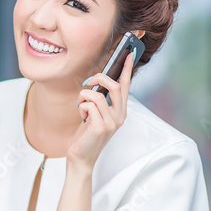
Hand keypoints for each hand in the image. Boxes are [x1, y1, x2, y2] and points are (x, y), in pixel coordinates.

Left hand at [67, 51, 134, 168]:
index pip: (125, 85)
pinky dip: (81, 107)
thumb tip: (97, 81)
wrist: (81, 157)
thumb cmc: (86, 134)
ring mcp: (112, 121)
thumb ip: (100, 99)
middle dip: (98, 79)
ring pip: (97, 95)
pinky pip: (89, 105)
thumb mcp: (95, 114)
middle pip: (114, 85)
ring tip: (81, 106)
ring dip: (84, 97)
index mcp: (120, 110)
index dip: (127, 68)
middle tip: (88, 83)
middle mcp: (120, 115)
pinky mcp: (101, 126)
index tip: (129, 52)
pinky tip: (81, 117)